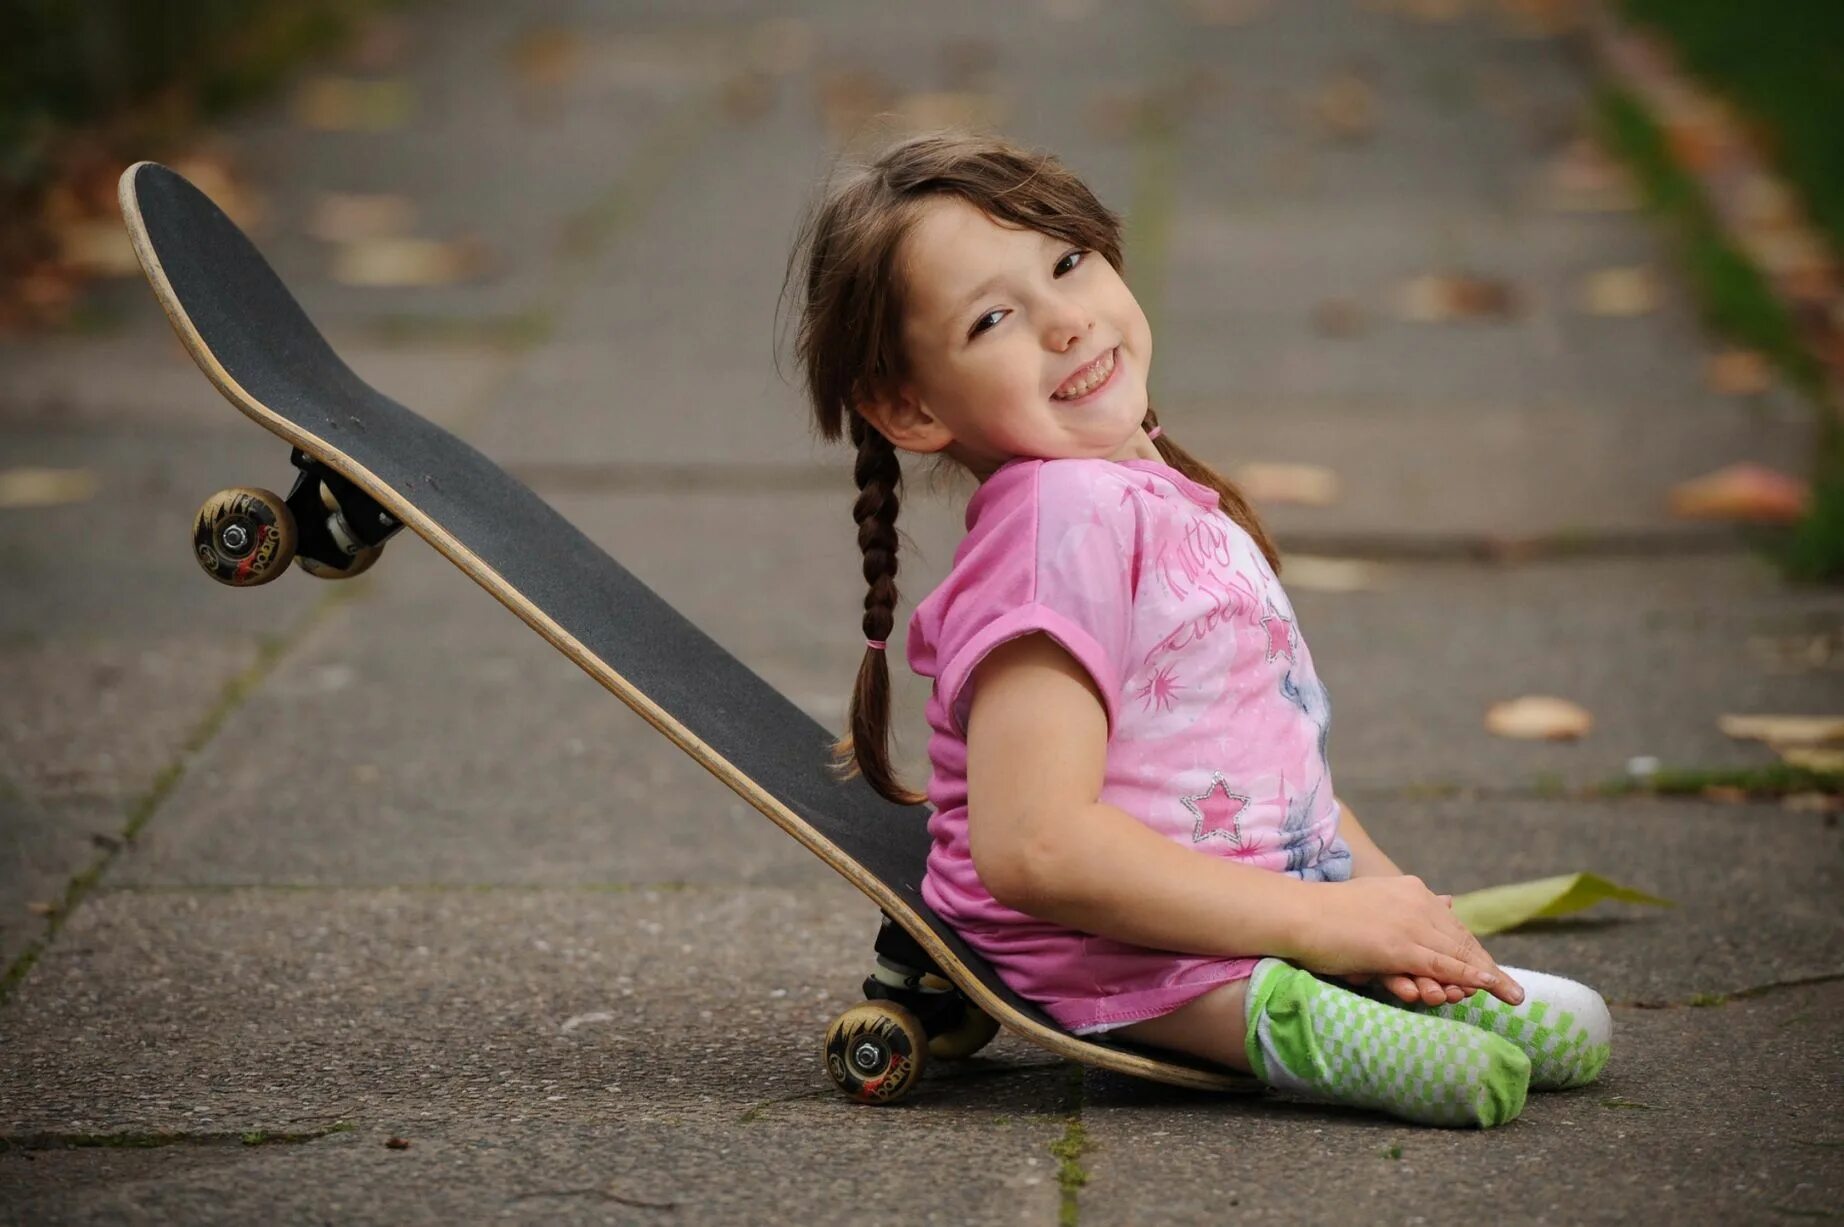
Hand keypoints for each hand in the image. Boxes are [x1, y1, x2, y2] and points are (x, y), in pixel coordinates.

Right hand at [1294, 877, 1523, 1005]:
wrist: (1298, 915)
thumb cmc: (1328, 913)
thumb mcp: (1377, 902)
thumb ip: (1410, 904)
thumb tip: (1450, 902)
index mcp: (1410, 890)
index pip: (1450, 924)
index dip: (1472, 951)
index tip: (1490, 971)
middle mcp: (1417, 902)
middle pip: (1461, 940)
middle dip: (1488, 967)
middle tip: (1513, 992)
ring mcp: (1410, 924)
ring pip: (1457, 954)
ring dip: (1485, 977)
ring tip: (1509, 995)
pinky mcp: (1400, 947)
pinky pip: (1442, 965)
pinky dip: (1469, 977)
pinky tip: (1487, 987)